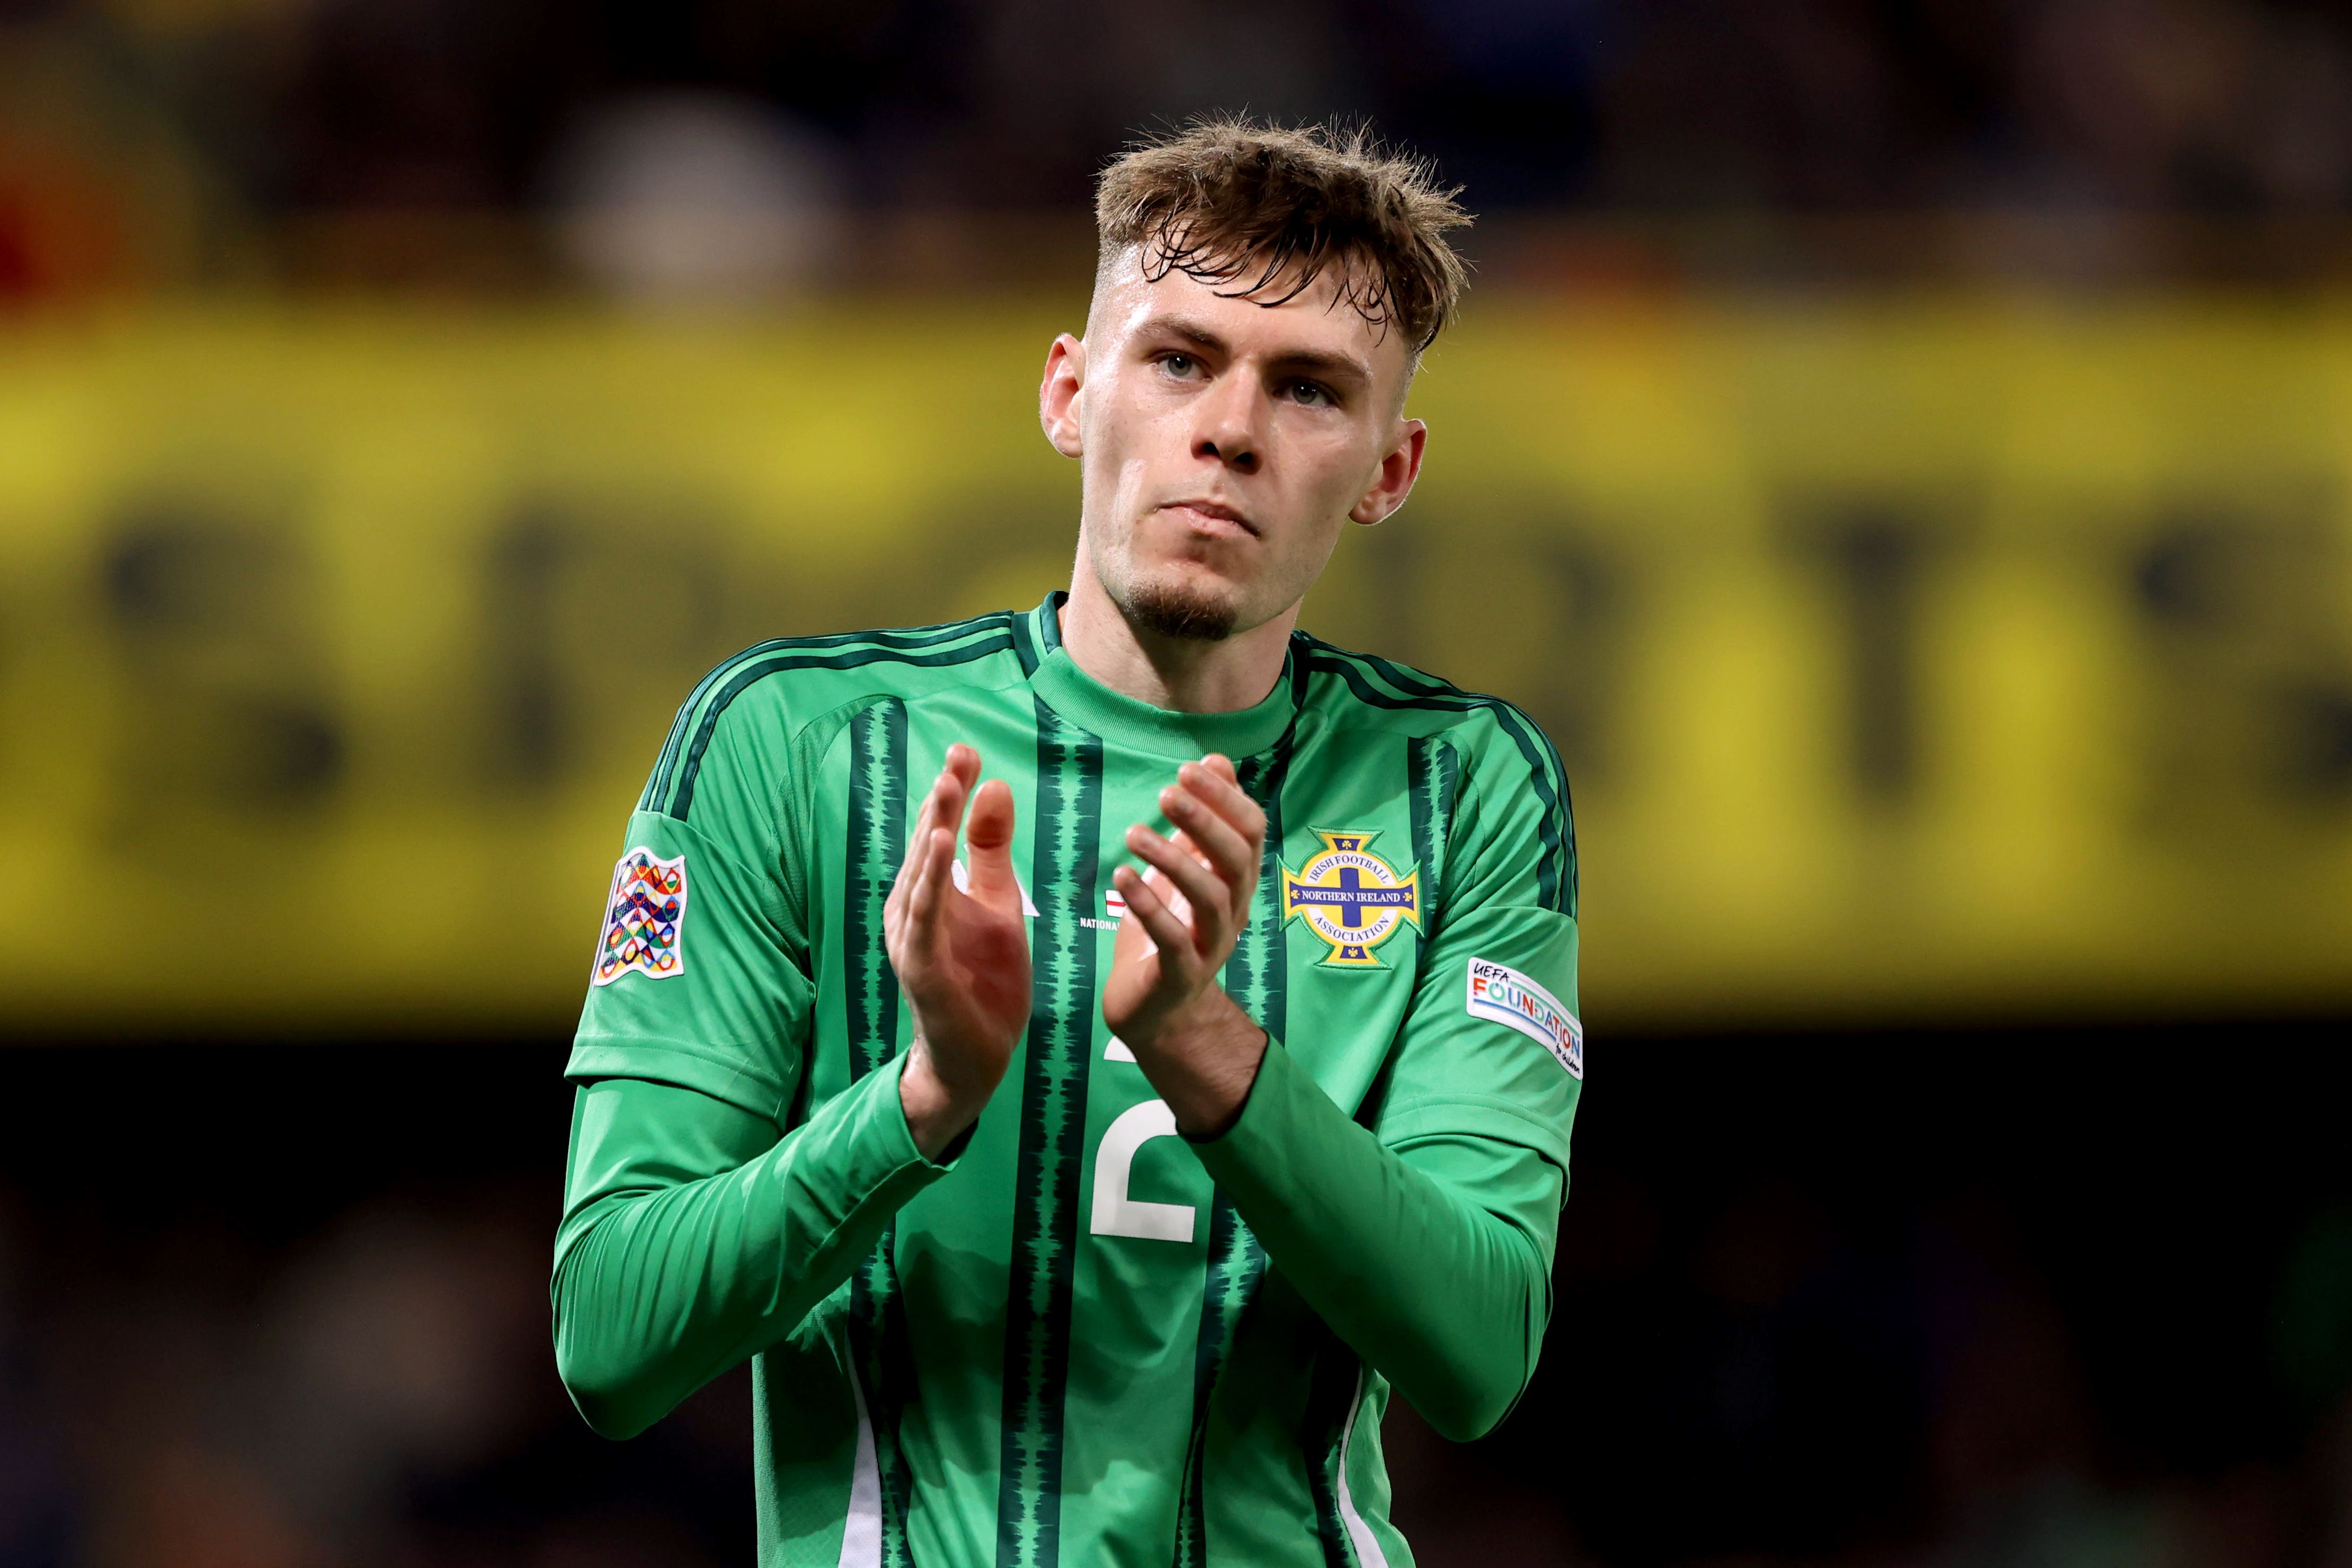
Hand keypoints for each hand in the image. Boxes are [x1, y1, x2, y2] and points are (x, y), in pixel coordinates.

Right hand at [886, 744, 1030, 1157]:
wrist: (976, 1059)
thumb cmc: (983, 982)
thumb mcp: (999, 905)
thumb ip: (992, 851)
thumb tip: (995, 787)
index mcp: (930, 892)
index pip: (940, 831)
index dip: (952, 791)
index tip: (967, 750)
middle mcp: (911, 910)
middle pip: (925, 845)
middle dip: (942, 799)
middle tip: (959, 754)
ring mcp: (912, 939)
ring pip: (919, 876)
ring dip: (931, 831)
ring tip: (946, 788)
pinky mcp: (920, 968)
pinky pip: (923, 918)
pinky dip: (930, 881)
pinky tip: (940, 849)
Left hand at [1104, 755, 1269, 1135]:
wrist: (1156, 1010)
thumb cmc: (1168, 929)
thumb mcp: (1185, 868)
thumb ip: (1202, 821)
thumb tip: (1218, 760)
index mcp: (1235, 881)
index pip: (1249, 831)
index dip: (1225, 798)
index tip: (1190, 767)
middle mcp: (1233, 911)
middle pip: (1237, 859)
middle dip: (1206, 821)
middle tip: (1167, 791)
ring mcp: (1210, 945)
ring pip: (1210, 898)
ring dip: (1173, 860)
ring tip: (1135, 834)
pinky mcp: (1181, 975)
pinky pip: (1173, 939)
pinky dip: (1149, 906)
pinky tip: (1121, 877)